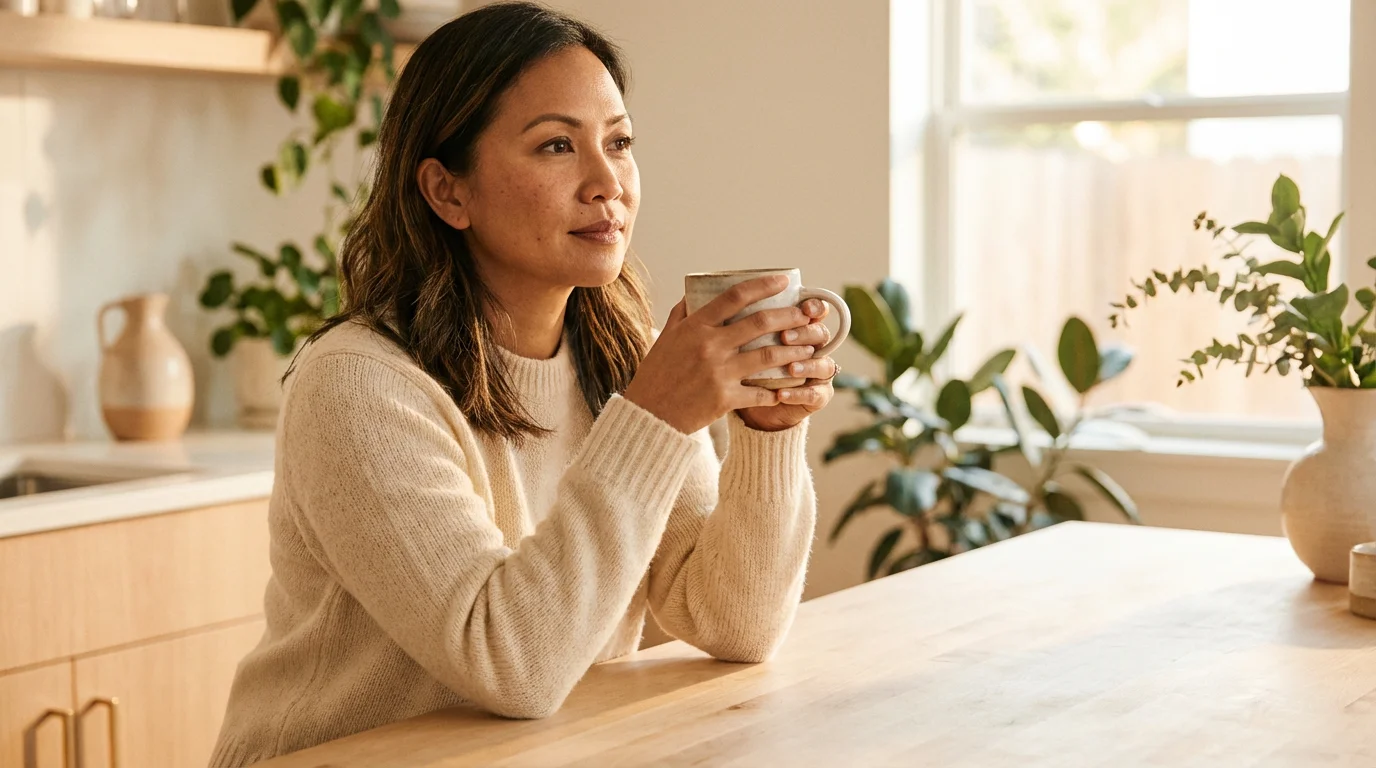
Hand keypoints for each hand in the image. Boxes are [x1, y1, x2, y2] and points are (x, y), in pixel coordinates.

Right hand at [622, 275, 819, 434]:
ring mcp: (719, 373)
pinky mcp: (725, 399)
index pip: (735, 296)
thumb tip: (695, 293)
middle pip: (760, 323)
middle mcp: (710, 346)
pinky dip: (776, 390)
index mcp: (695, 326)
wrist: (649, 417)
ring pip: (768, 356)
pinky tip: (787, 387)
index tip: (783, 281)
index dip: (763, 285)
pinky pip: (760, 392)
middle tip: (806, 315)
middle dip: (790, 316)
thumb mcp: (665, 338)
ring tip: (809, 347)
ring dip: (793, 350)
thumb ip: (682, 314)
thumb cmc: (656, 376)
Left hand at [736, 298, 837, 431]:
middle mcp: (813, 347)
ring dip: (807, 365)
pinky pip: (815, 395)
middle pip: (820, 334)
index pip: (815, 311)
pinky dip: (799, 394)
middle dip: (804, 334)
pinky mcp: (816, 396)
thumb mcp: (742, 343)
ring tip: (790, 368)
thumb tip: (729, 299)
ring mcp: (818, 373)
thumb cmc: (745, 367)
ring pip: (824, 364)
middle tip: (784, 337)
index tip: (803, 307)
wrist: (752, 406)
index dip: (814, 306)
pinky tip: (782, 394)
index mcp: (800, 328)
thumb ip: (745, 323)